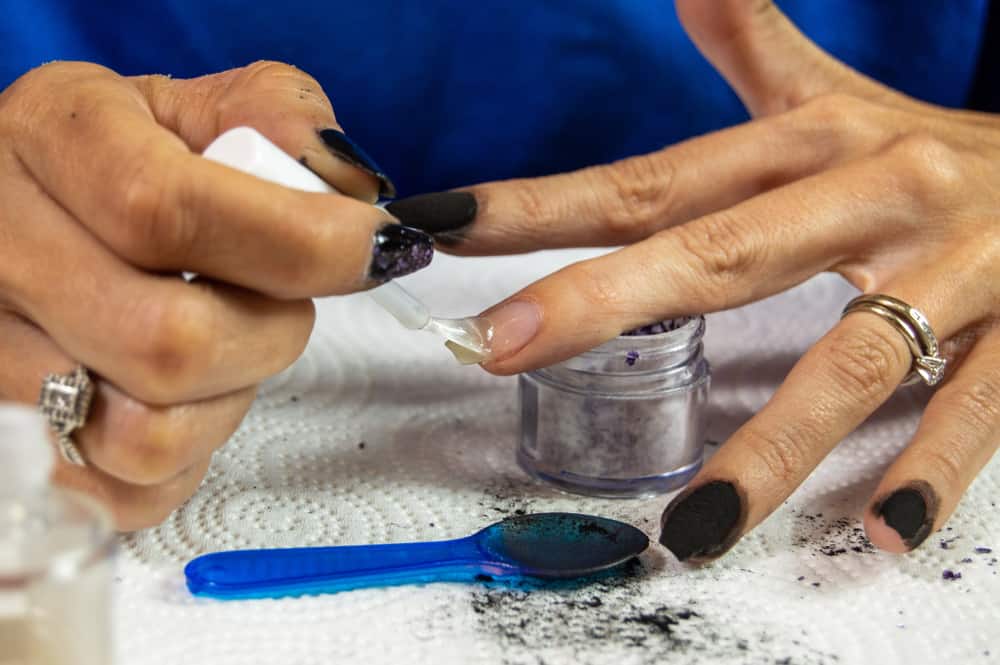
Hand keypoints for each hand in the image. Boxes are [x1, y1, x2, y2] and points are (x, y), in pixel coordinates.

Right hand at [0, 60, 431, 528]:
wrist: (21, 213)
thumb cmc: (124, 162)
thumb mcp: (193, 108)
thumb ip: (279, 118)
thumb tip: (352, 192)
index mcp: (52, 135)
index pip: (165, 208)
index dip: (297, 244)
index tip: (372, 250)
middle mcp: (0, 247)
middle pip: (169, 341)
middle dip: (273, 332)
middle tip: (283, 302)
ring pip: (149, 435)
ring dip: (228, 400)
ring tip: (224, 348)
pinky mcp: (13, 442)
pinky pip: (130, 493)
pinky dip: (189, 456)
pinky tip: (182, 395)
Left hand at [391, 1, 999, 557]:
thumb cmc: (944, 149)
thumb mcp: (845, 101)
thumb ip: (758, 48)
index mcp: (814, 147)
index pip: (652, 180)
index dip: (541, 203)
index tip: (440, 224)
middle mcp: (876, 195)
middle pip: (721, 250)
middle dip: (603, 300)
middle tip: (499, 346)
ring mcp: (958, 267)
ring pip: (853, 358)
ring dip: (771, 445)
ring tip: (694, 520)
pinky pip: (978, 408)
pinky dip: (930, 469)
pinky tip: (879, 529)